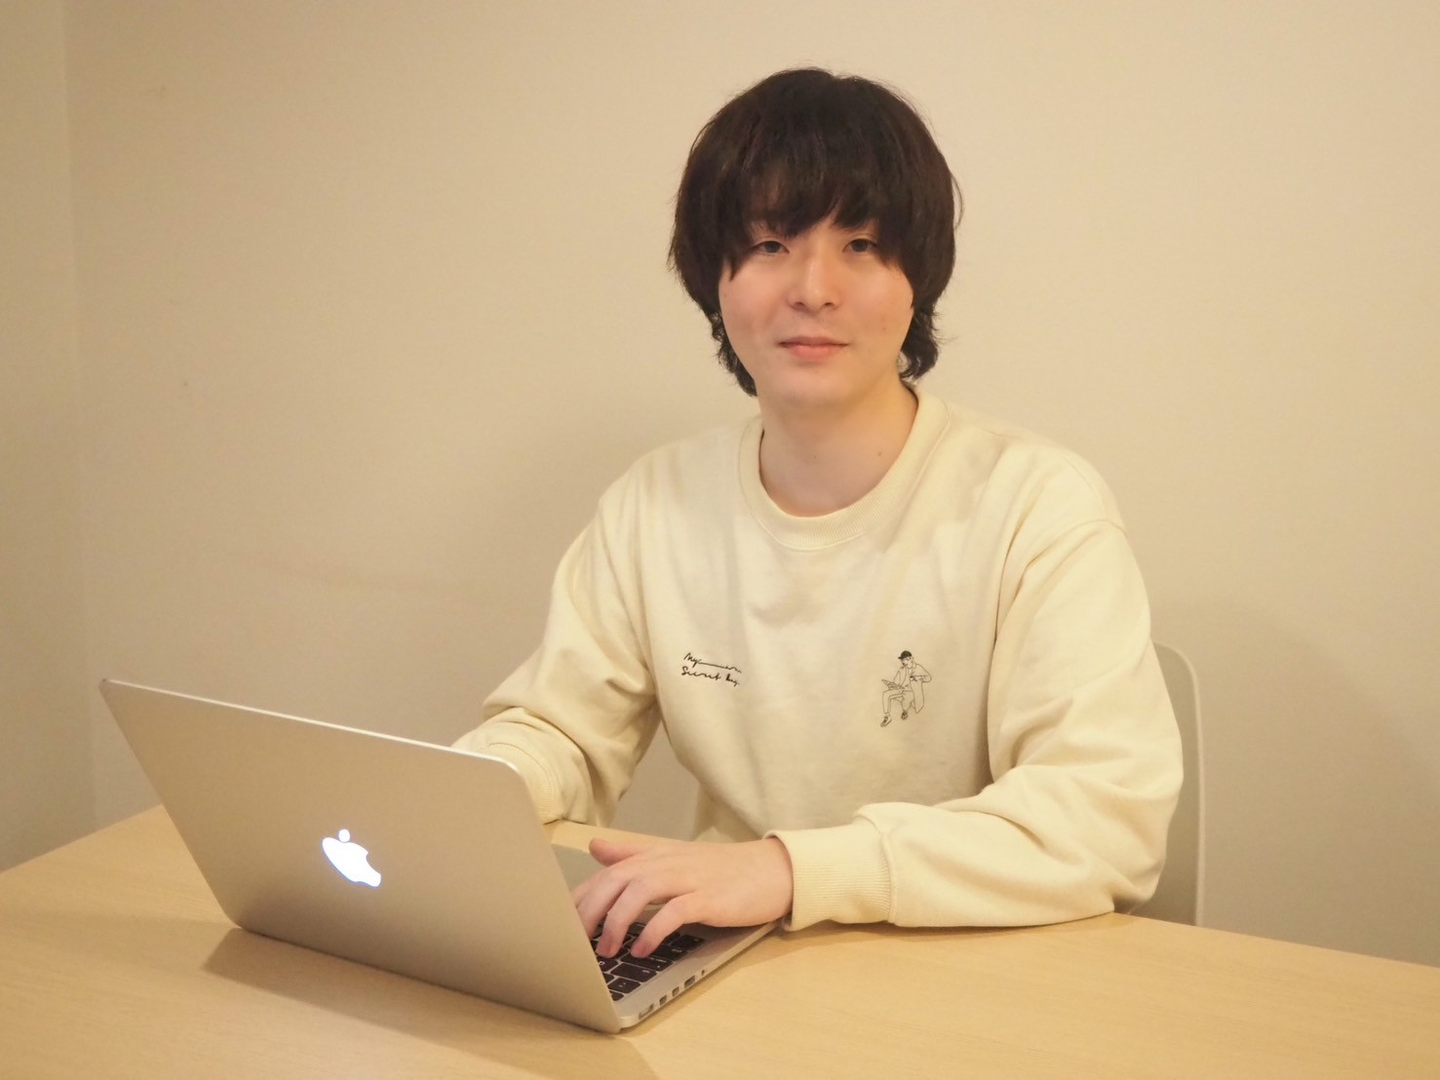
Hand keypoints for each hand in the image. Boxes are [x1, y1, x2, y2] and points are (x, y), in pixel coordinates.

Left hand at [572, 836, 792, 958]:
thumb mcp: (672, 858)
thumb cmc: (720, 870)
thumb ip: (633, 854)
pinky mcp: (709, 898)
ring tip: (606, 951)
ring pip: (639, 891)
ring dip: (617, 922)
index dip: (580, 899)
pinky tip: (641, 949)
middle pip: (615, 880)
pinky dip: (653, 931)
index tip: (560, 925)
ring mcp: (689, 878)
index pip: (605, 873)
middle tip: (574, 943)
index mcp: (654, 856)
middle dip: (589, 911)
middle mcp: (666, 863)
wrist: (772, 871)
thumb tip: (595, 847)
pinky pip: (675, 912)